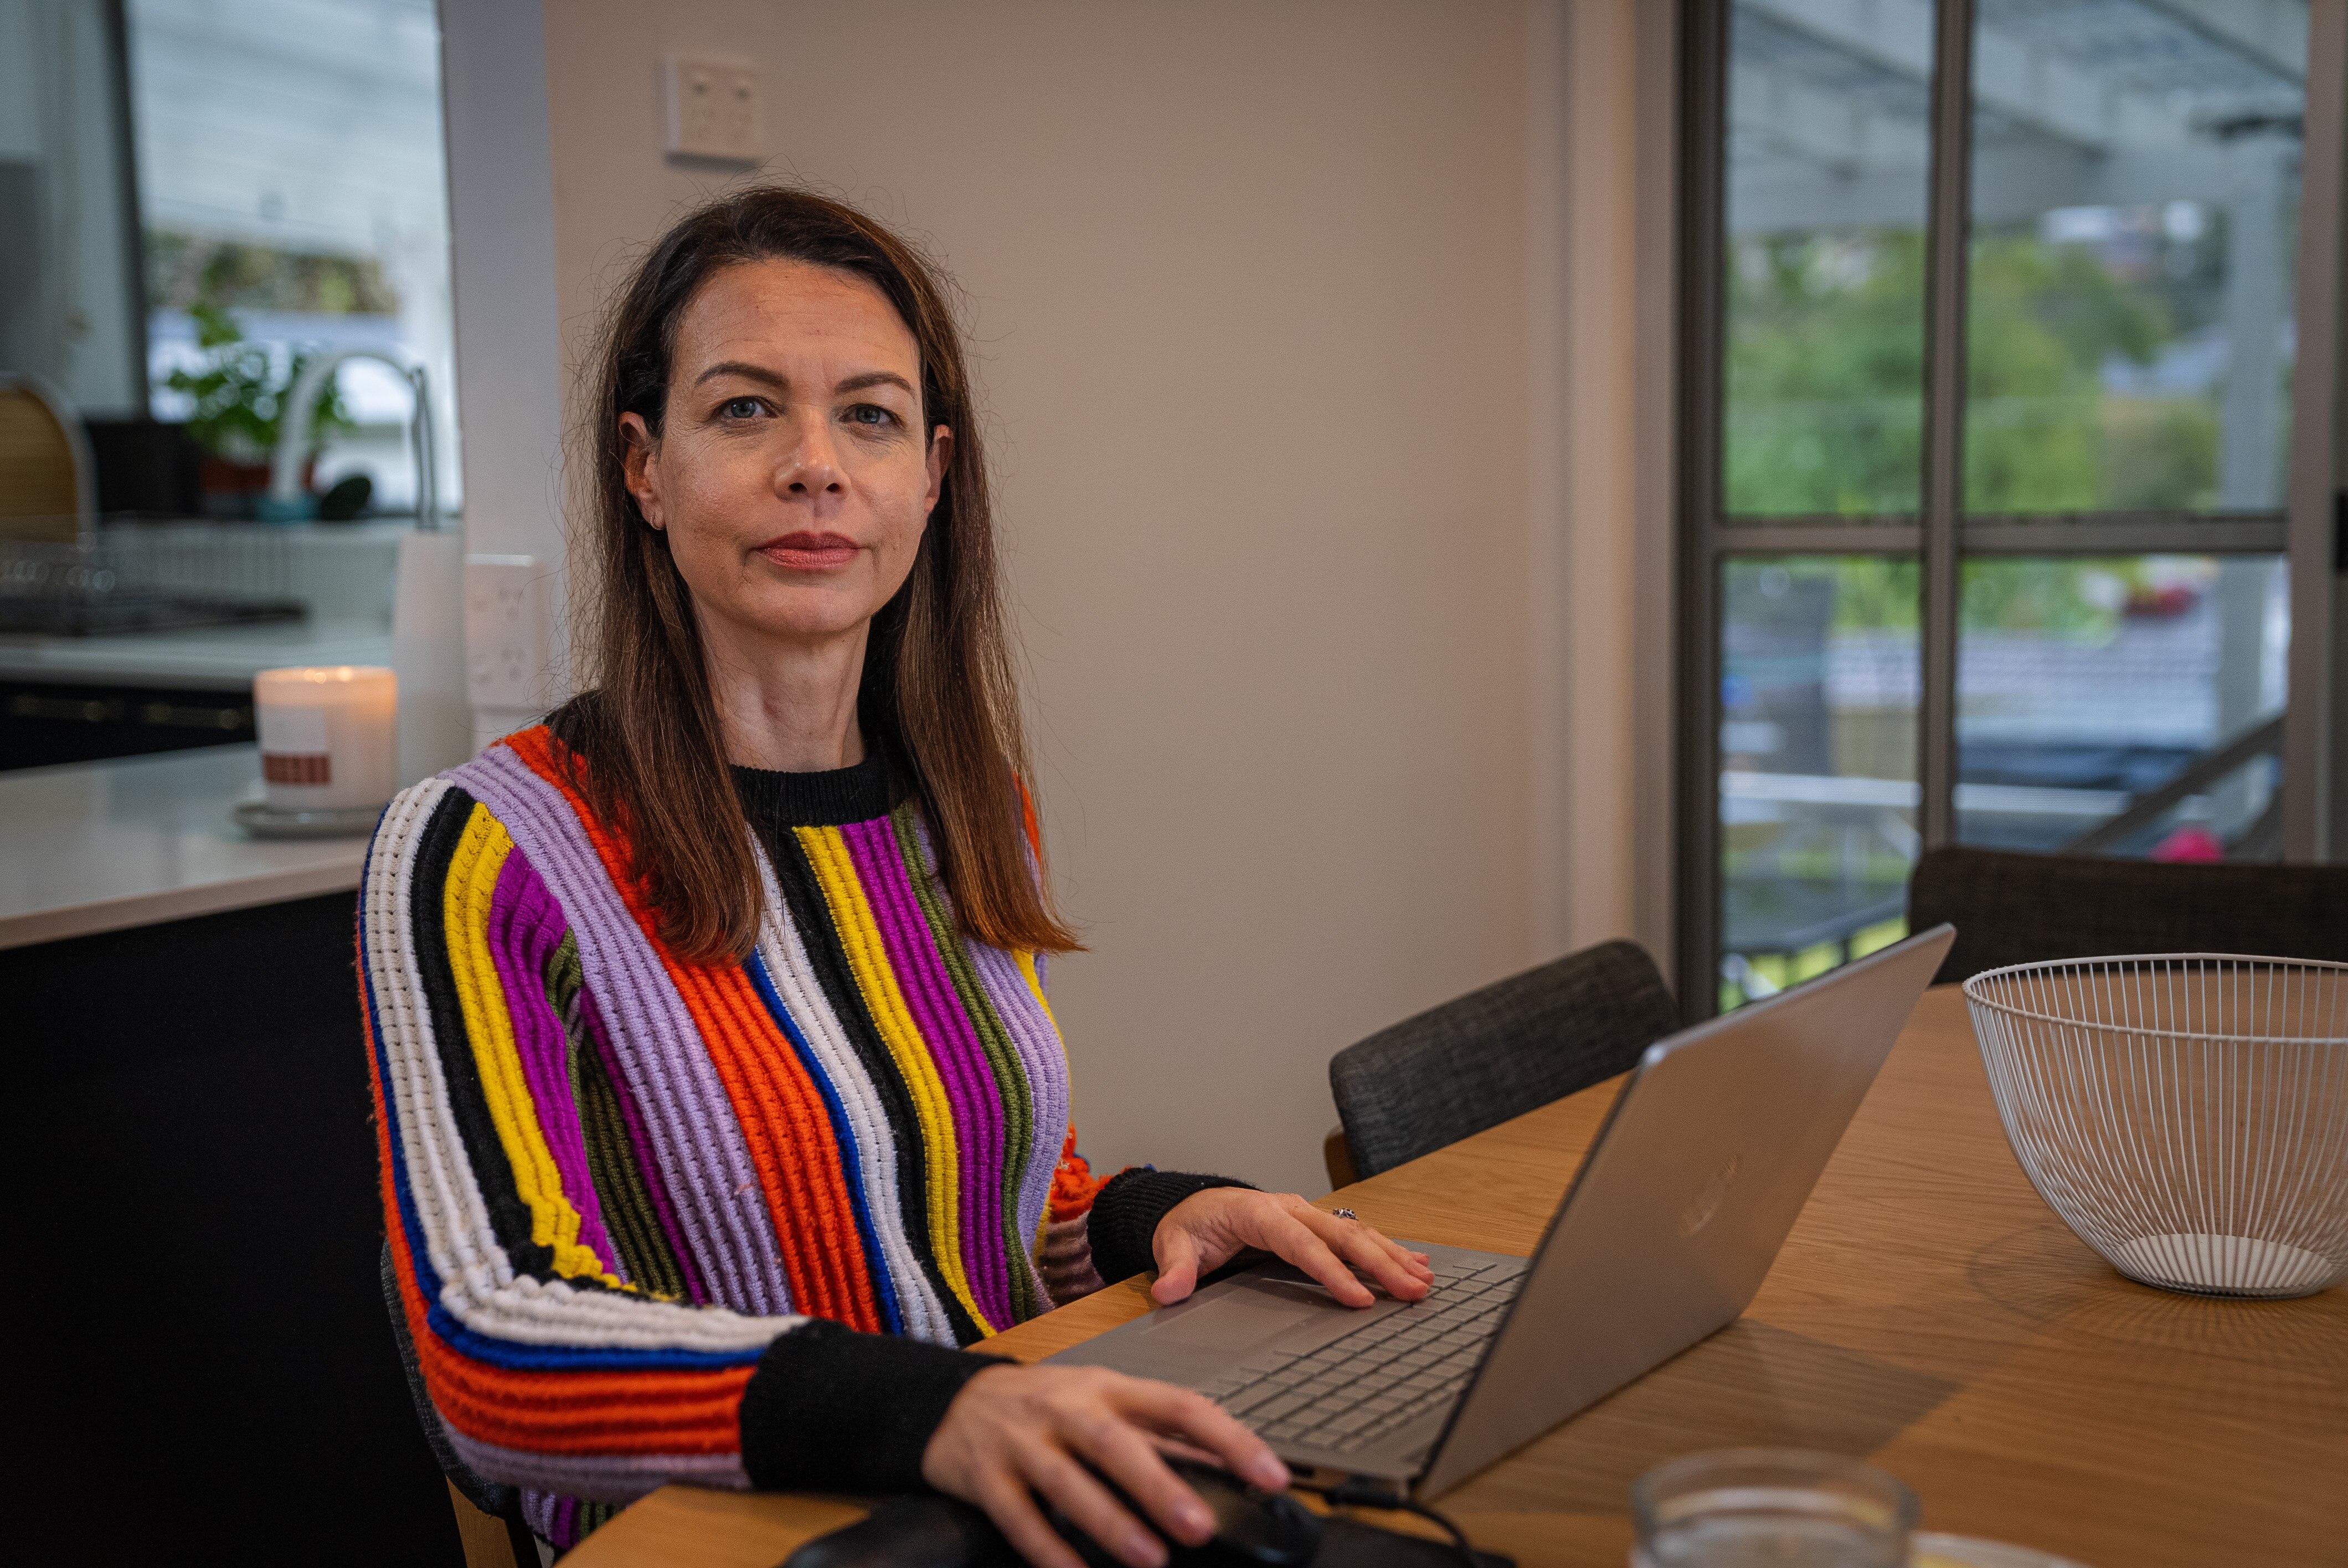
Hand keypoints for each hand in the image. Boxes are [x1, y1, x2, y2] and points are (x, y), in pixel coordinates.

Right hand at [921, 1362, 1287, 1567]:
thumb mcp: (1104, 1404)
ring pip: (1067, 1481)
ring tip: (1151, 1559)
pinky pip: (1019, 1519)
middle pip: (1115, 1443)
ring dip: (1110, 1522)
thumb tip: (1228, 1470)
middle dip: (1160, 1486)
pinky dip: (1049, 1551)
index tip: (1271, 1475)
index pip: (1178, 1406)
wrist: (955, 1401)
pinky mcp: (987, 1479)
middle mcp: (1067, 1409)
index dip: (1228, 1439)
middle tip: (1201, 1527)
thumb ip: (1160, 1435)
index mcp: (1109, 1389)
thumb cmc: (1047, 1405)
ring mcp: (1023, 1443)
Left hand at [1149, 1189, 1432, 1307]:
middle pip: (1342, 1235)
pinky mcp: (1316, 1225)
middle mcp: (1291, 1209)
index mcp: (1259, 1213)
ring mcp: (1307, 1214)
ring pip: (1357, 1232)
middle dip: (1380, 1263)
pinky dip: (1388, 1248)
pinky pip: (1357, 1235)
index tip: (1359, 1299)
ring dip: (1392, 1256)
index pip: (1302, 1244)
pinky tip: (1416, 1263)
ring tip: (1424, 1280)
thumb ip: (1176, 1269)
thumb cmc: (1191, 1225)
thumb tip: (1169, 1292)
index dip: (1332, 1271)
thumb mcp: (1175, 1244)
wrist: (1198, 1204)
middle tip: (1412, 1291)